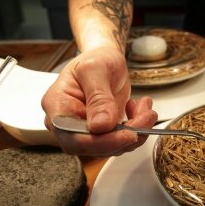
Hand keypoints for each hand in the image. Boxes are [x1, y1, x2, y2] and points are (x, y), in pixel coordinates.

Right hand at [41, 46, 157, 155]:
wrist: (104, 59)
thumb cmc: (95, 59)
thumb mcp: (95, 69)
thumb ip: (98, 97)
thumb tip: (100, 126)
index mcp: (58, 106)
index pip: (74, 138)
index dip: (102, 142)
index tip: (128, 135)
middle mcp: (68, 124)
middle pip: (93, 146)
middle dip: (124, 136)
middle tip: (147, 117)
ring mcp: (85, 130)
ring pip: (112, 146)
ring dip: (135, 131)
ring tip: (146, 109)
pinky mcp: (102, 133)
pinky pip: (120, 140)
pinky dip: (137, 128)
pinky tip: (140, 109)